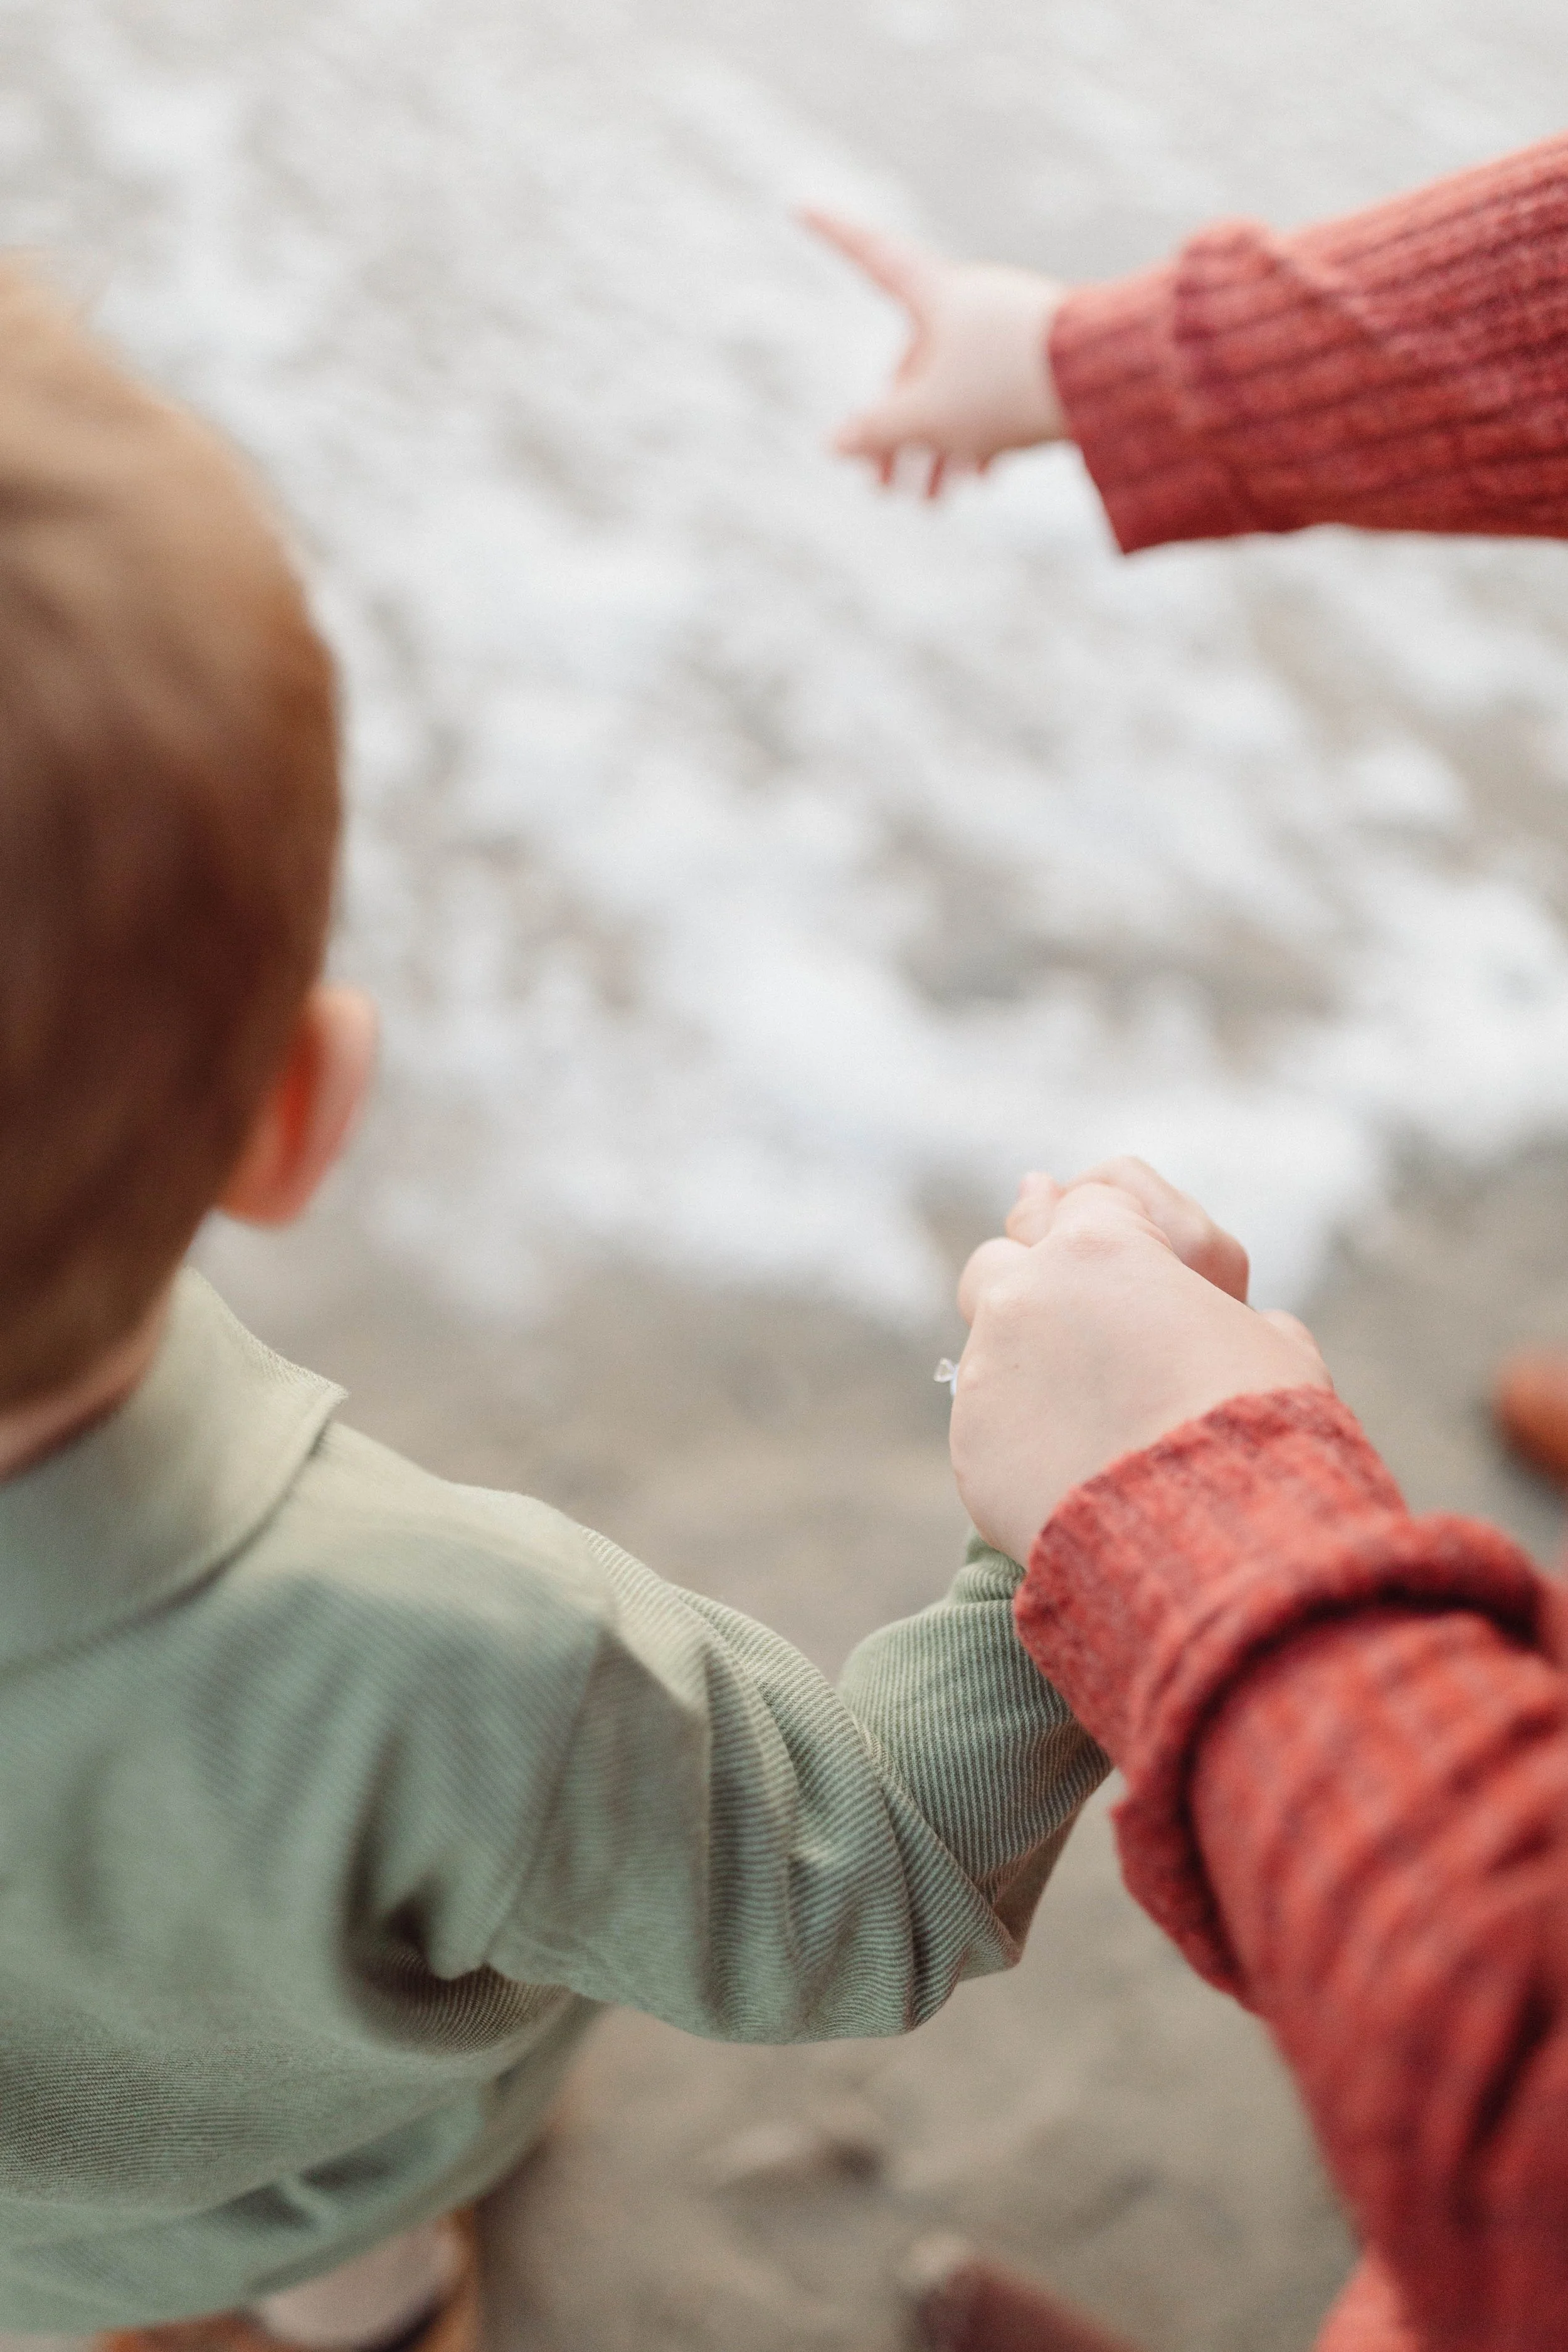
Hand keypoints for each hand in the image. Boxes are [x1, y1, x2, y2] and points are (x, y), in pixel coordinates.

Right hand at [804, 211, 1068, 493]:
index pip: (869, 254)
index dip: (831, 233)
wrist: (1110, 382)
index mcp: (935, 294)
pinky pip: (998, 395)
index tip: (800, 206)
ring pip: (956, 389)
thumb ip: (874, 430)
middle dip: (895, 431)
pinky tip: (981, 482)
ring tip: (933, 505)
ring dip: (938, 450)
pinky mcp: (1044, 359)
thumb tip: (833, 445)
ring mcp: (1009, 330)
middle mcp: (970, 303)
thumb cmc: (1005, 388)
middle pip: (913, 362)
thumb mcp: (925, 417)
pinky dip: (981, 435)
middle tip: (883, 490)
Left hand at [952, 1164, 1330, 1564]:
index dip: (1115, 1227)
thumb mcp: (1270, 1342)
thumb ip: (1223, 1307)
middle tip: (1074, 1311)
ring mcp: (989, 1367)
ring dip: (1027, 1359)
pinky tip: (1072, 1465)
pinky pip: (989, 1422)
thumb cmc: (1260, 1426)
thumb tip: (1219, 1323)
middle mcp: (1027, 1292)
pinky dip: (1023, 1433)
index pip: (1089, 1200)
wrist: (1212, 1539)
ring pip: (988, 1342)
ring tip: (1085, 1407)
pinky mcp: (971, 1442)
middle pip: (1005, 1256)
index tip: (1126, 1254)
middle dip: (1034, 1276)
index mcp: (1101, 1246)